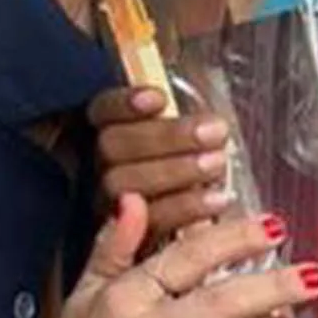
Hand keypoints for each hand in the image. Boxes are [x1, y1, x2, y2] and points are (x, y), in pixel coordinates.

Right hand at [93, 86, 237, 240]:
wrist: (196, 237)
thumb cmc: (197, 161)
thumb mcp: (189, 126)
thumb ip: (183, 105)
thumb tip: (191, 79)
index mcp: (106, 130)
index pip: (101, 111)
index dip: (124, 103)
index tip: (159, 98)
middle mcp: (97, 166)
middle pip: (112, 146)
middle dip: (166, 137)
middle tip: (214, 132)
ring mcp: (109, 203)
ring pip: (124, 185)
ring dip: (176, 172)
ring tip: (218, 163)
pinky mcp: (128, 238)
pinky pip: (147, 224)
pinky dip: (185, 209)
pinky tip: (219, 198)